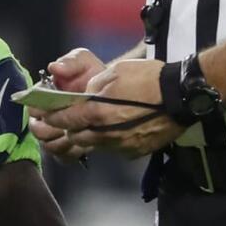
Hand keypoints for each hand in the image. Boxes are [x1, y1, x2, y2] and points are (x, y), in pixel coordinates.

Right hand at [24, 47, 105, 163]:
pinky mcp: (66, 149)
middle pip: (37, 130)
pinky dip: (72, 153)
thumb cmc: (93, 76)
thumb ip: (70, 62)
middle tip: (73, 124)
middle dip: (54, 128)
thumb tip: (54, 67)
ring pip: (49, 146)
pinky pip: (62, 157)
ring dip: (64, 141)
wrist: (111, 93)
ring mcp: (54, 135)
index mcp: (43, 96)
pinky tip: (85, 144)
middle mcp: (44, 117)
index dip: (43, 110)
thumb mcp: (83, 62)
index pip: (32, 108)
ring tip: (82, 132)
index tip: (60, 108)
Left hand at [33, 59, 183, 159]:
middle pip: (75, 137)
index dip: (51, 118)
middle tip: (63, 122)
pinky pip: (114, 149)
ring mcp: (121, 146)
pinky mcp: (134, 152)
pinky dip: (108, 141)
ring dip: (88, 136)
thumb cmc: (148, 78)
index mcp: (97, 112)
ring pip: (94, 145)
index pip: (64, 120)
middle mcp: (105, 133)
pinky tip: (115, 129)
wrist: (181, 96)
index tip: (44, 116)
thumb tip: (84, 96)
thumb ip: (93, 87)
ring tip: (91, 125)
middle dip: (66, 130)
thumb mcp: (115, 73)